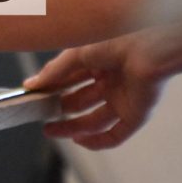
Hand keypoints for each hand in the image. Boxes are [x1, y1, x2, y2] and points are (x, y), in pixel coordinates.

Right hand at [23, 32, 164, 149]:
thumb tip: (31, 85)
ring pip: (94, 120)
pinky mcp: (136, 115)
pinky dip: (97, 141)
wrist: (150, 48)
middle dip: (60, 108)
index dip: (53, 88)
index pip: (71, 79)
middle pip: (81, 101)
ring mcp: (124, 99)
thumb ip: (55, 71)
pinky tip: (78, 141)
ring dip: (73, 127)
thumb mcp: (77, 54)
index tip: (34, 96)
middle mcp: (111, 80)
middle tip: (39, 115)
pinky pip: (115, 134)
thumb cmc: (117, 40)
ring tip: (50, 131)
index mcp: (99, 61)